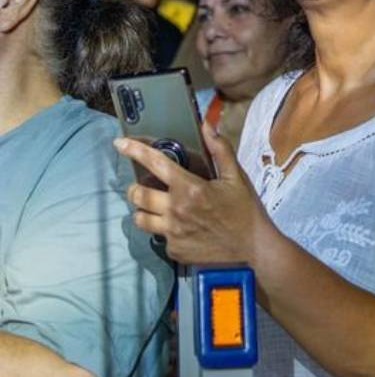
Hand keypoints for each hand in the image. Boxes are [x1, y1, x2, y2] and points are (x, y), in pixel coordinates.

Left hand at [115, 124, 270, 265]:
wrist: (254, 250)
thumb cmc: (246, 211)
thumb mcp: (237, 177)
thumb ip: (220, 150)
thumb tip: (207, 125)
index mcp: (190, 188)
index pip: (156, 164)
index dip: (134, 151)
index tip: (119, 143)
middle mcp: (176, 210)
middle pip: (138, 196)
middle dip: (135, 189)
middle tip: (143, 187)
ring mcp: (172, 233)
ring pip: (140, 219)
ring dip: (144, 211)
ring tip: (156, 209)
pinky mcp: (174, 251)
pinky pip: (159, 238)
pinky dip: (165, 231)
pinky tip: (181, 229)